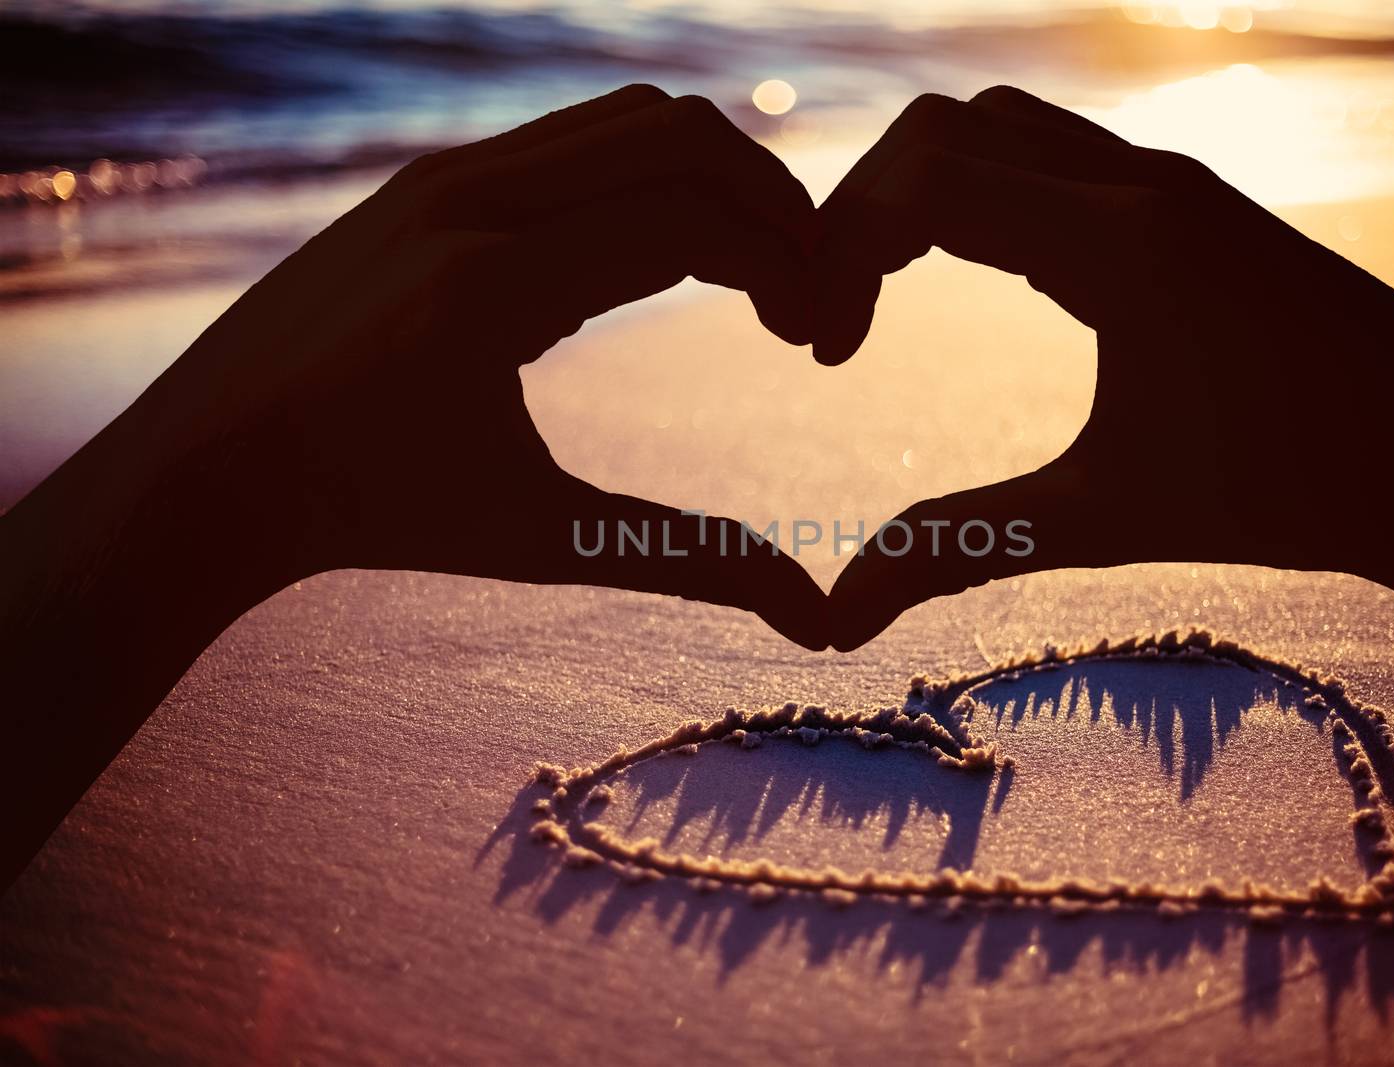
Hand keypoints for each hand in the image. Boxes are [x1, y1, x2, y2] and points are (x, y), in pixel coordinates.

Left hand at [0, 86, 837, 886]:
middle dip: (770, 203)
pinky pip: (574, 138)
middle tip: (804, 295)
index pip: (693, 221)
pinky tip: (663, 259)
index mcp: (494, 283)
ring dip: (712, 178)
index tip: (819, 337)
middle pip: (679, 137)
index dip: (788, 267)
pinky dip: (647, 174)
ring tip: (750, 272)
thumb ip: (686, 562)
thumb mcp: (541, 537)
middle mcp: (466, 198)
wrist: (212, 468)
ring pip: (629, 120)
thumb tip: (815, 617)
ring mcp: (440, 173)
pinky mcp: (427, 175)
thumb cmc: (375, 515)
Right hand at [817, 87, 1393, 832]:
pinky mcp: (1191, 203)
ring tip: (889, 300)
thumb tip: (833, 617)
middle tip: (835, 322)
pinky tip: (985, 285)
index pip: (923, 178)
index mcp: (1118, 241)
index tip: (822, 349)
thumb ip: (960, 548)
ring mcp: (1172, 182)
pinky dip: (988, 199)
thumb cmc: (1287, 493)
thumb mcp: (1105, 521)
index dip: (838, 251)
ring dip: (926, 197)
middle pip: (946, 128)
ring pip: (1004, 127)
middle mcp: (1143, 183)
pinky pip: (1058, 158)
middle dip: (862, 214)